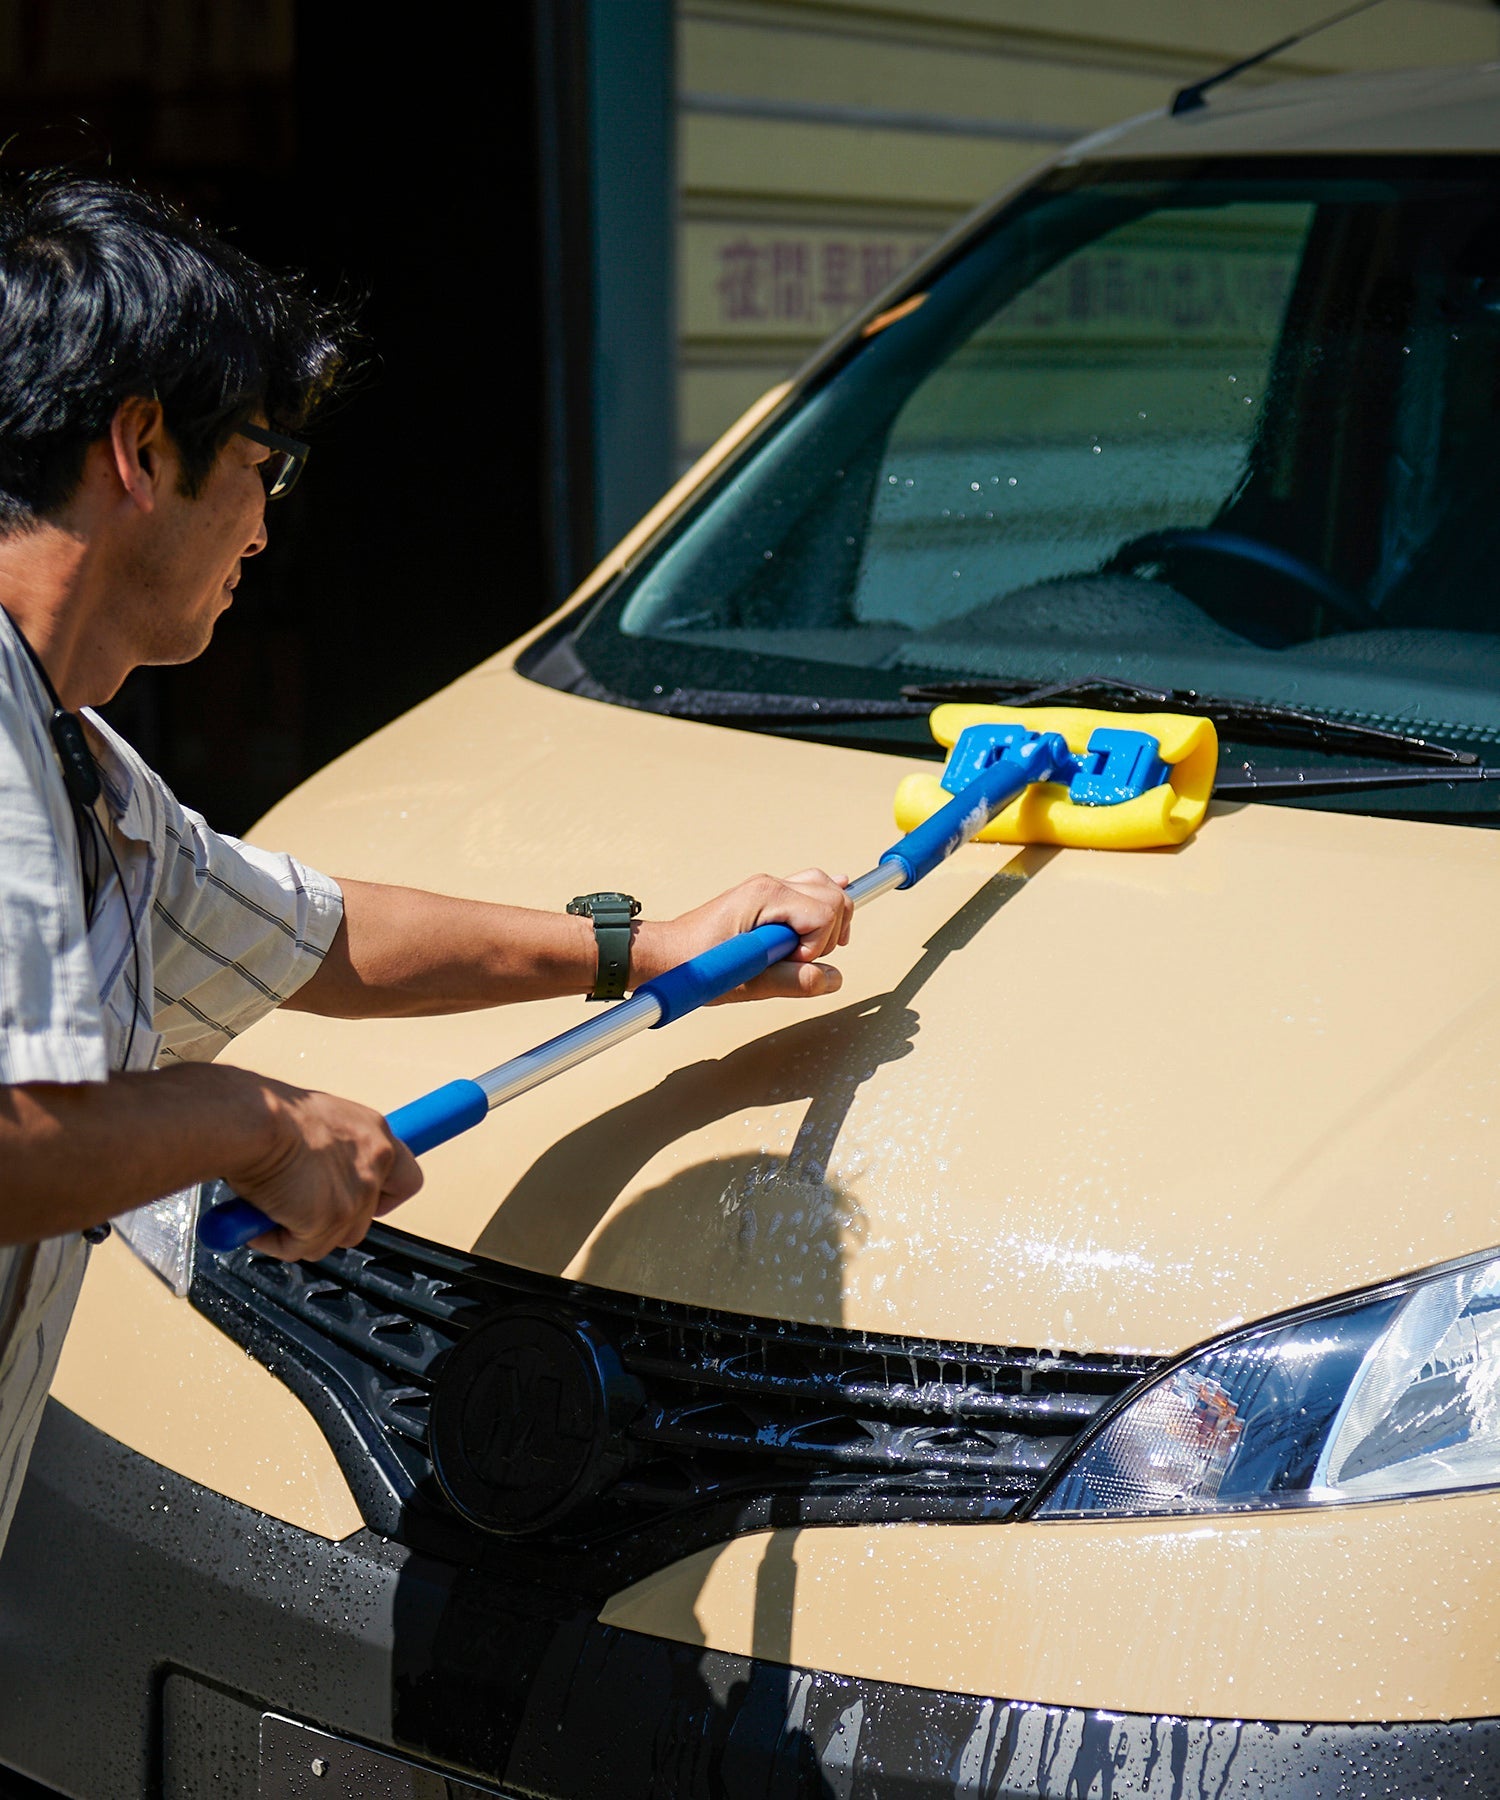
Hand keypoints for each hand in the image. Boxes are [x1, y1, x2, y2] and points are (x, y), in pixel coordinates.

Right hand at [221, 1075, 422, 1261]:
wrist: (252, 1120)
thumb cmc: (268, 1110)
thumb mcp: (316, 1120)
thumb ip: (332, 1150)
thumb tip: (316, 1172)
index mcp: (374, 1133)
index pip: (406, 1178)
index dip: (382, 1196)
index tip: (364, 1201)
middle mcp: (375, 1164)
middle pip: (366, 1217)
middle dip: (333, 1220)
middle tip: (300, 1208)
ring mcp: (356, 1195)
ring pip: (334, 1237)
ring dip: (302, 1231)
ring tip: (271, 1207)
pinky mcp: (330, 1220)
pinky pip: (300, 1247)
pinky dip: (275, 1240)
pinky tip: (257, 1217)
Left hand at [641, 869, 852, 1001]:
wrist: (668, 955)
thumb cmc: (698, 965)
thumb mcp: (748, 982)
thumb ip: (794, 982)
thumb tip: (834, 978)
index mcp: (765, 897)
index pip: (825, 913)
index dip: (817, 945)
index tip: (791, 963)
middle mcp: (770, 885)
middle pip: (834, 897)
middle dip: (829, 933)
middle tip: (800, 959)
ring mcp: (769, 888)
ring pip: (827, 890)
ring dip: (831, 922)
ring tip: (809, 950)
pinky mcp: (767, 898)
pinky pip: (810, 889)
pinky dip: (825, 904)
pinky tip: (832, 919)